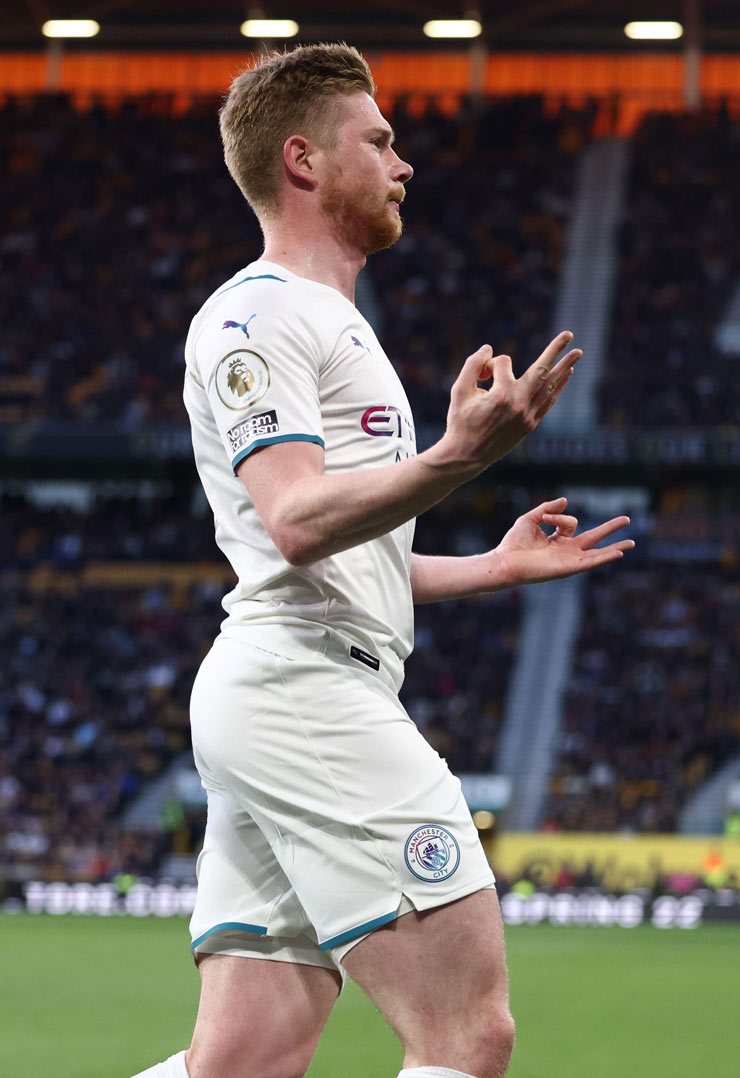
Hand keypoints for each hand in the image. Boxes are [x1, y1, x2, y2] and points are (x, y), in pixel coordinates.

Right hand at [439, 331, 581, 474]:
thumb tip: (488, 349)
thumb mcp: (459, 390)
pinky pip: (548, 402)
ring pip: (549, 386)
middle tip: (569, 334)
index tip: (480, 377)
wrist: (466, 456)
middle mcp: (518, 404)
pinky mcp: (530, 425)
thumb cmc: (460, 422)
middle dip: (555, 350)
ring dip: (564, 368)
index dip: (489, 365)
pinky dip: (557, 387)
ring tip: (577, 354)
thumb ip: (472, 365)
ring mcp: (527, 416)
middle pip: (540, 370)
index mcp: (500, 395)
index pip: (502, 363)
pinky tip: (567, 375)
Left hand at [492, 498, 634, 586]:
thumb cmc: (514, 542)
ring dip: (615, 547)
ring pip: (597, 553)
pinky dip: (604, 558)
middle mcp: (566, 551)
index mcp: (558, 540)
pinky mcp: (568, 569)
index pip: (571, 522)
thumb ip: (548, 509)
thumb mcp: (531, 518)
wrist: (506, 561)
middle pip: (594, 538)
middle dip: (611, 528)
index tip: (544, 519)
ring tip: (632, 543)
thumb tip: (566, 500)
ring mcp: (569, 561)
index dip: (558, 517)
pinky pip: (590, 562)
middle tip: (627, 519)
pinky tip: (618, 554)